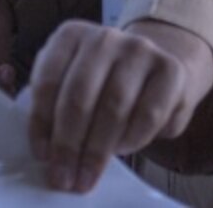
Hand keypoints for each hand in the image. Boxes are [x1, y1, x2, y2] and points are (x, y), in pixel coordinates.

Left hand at [27, 18, 212, 193]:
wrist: (156, 67)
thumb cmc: (105, 82)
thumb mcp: (73, 80)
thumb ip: (55, 105)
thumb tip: (47, 150)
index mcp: (71, 35)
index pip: (48, 80)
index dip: (41, 122)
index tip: (42, 156)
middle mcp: (104, 37)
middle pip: (80, 95)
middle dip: (69, 143)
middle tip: (64, 177)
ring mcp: (139, 50)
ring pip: (114, 106)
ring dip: (99, 148)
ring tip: (89, 172)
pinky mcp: (170, 69)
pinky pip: (149, 114)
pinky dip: (133, 139)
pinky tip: (123, 149)